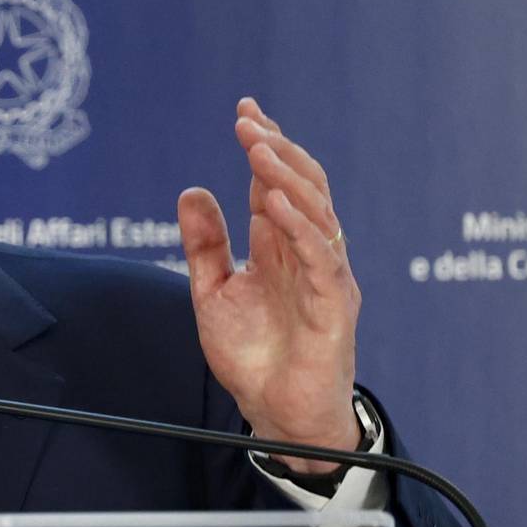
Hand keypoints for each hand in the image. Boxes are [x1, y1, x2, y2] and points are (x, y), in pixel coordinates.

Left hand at [177, 98, 360, 468]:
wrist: (275, 414)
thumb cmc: (254, 357)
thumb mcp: (213, 293)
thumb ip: (204, 245)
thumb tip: (192, 190)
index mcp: (280, 247)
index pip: (276, 184)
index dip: (265, 147)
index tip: (245, 112)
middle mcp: (307, 254)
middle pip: (301, 187)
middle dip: (276, 151)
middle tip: (248, 122)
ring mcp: (324, 276)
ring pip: (316, 213)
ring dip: (286, 177)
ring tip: (258, 149)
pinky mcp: (334, 305)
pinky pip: (322, 257)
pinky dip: (300, 226)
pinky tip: (273, 201)